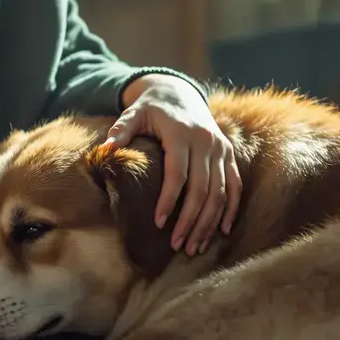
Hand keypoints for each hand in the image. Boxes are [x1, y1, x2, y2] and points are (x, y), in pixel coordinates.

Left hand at [105, 74, 241, 255]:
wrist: (179, 92)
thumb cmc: (151, 108)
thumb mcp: (133, 113)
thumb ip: (120, 130)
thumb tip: (104, 149)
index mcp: (181, 134)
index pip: (178, 173)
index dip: (169, 200)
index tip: (158, 223)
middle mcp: (206, 142)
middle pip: (202, 189)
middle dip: (190, 220)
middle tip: (177, 245)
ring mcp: (221, 148)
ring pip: (220, 192)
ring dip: (209, 222)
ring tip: (194, 246)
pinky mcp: (229, 154)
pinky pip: (234, 185)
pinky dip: (230, 209)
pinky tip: (222, 231)